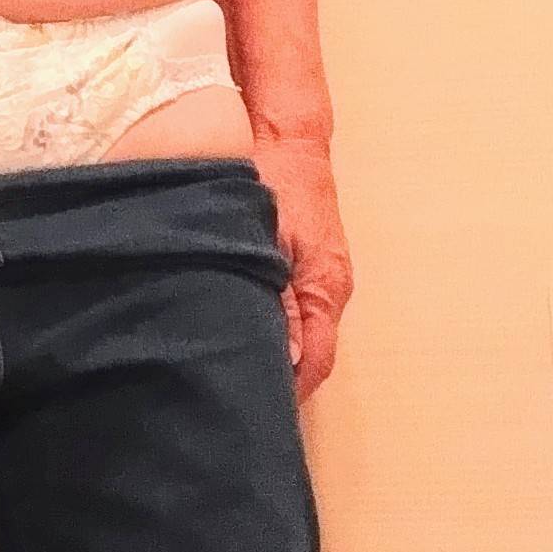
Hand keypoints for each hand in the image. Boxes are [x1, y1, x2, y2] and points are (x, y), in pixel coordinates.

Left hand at [253, 136, 351, 402]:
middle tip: (228, 401)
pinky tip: (232, 336)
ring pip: (296, 337)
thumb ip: (275, 297)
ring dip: (265, 356)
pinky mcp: (302, 270)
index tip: (250, 413)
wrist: (284, 138)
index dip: (285, 393)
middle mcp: (327, 292)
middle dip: (271, 382)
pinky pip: (290, 315)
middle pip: (306, 358)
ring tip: (224, 376)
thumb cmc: (274, 180)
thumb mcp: (266, 238)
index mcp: (325, 288)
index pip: (314, 364)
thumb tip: (285, 356)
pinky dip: (265, 330)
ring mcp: (316, 281)